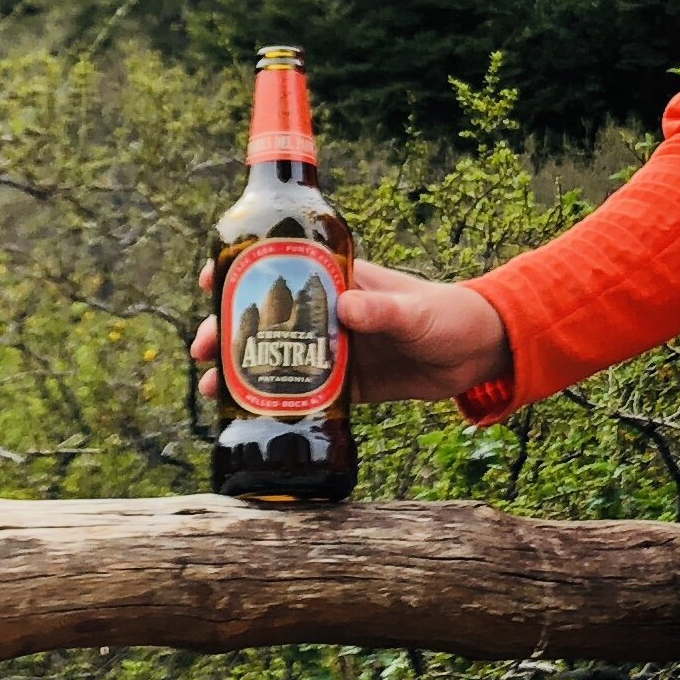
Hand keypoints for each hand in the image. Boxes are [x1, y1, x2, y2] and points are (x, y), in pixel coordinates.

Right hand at [192, 255, 510, 405]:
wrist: (479, 353)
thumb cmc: (450, 315)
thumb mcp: (416, 311)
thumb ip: (384, 310)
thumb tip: (345, 307)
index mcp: (345, 280)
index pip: (286, 265)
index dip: (247, 267)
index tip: (211, 274)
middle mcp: (332, 312)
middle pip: (267, 315)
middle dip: (228, 326)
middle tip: (199, 347)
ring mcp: (335, 349)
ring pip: (275, 355)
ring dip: (240, 366)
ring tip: (211, 386)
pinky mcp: (344, 385)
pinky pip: (300, 391)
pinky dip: (271, 399)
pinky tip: (243, 414)